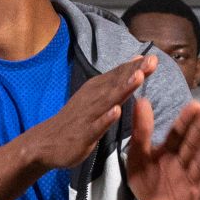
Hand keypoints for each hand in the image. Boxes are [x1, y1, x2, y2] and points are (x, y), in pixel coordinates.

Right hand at [20, 57, 152, 172]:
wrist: (46, 142)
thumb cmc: (76, 118)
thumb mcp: (97, 95)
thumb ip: (117, 79)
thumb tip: (137, 60)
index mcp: (97, 88)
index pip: (119, 74)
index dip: (136, 66)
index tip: (154, 58)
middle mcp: (93, 98)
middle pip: (117, 83)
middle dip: (134, 72)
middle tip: (152, 61)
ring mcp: (88, 116)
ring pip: (108, 101)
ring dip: (123, 89)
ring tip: (139, 78)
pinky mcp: (84, 134)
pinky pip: (97, 126)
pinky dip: (106, 119)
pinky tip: (116, 112)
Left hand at [124, 95, 199, 199]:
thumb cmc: (149, 182)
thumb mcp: (138, 157)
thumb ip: (141, 132)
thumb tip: (141, 100)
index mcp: (169, 151)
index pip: (178, 132)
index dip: (186, 120)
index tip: (195, 104)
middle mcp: (183, 162)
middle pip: (192, 144)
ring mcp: (191, 181)